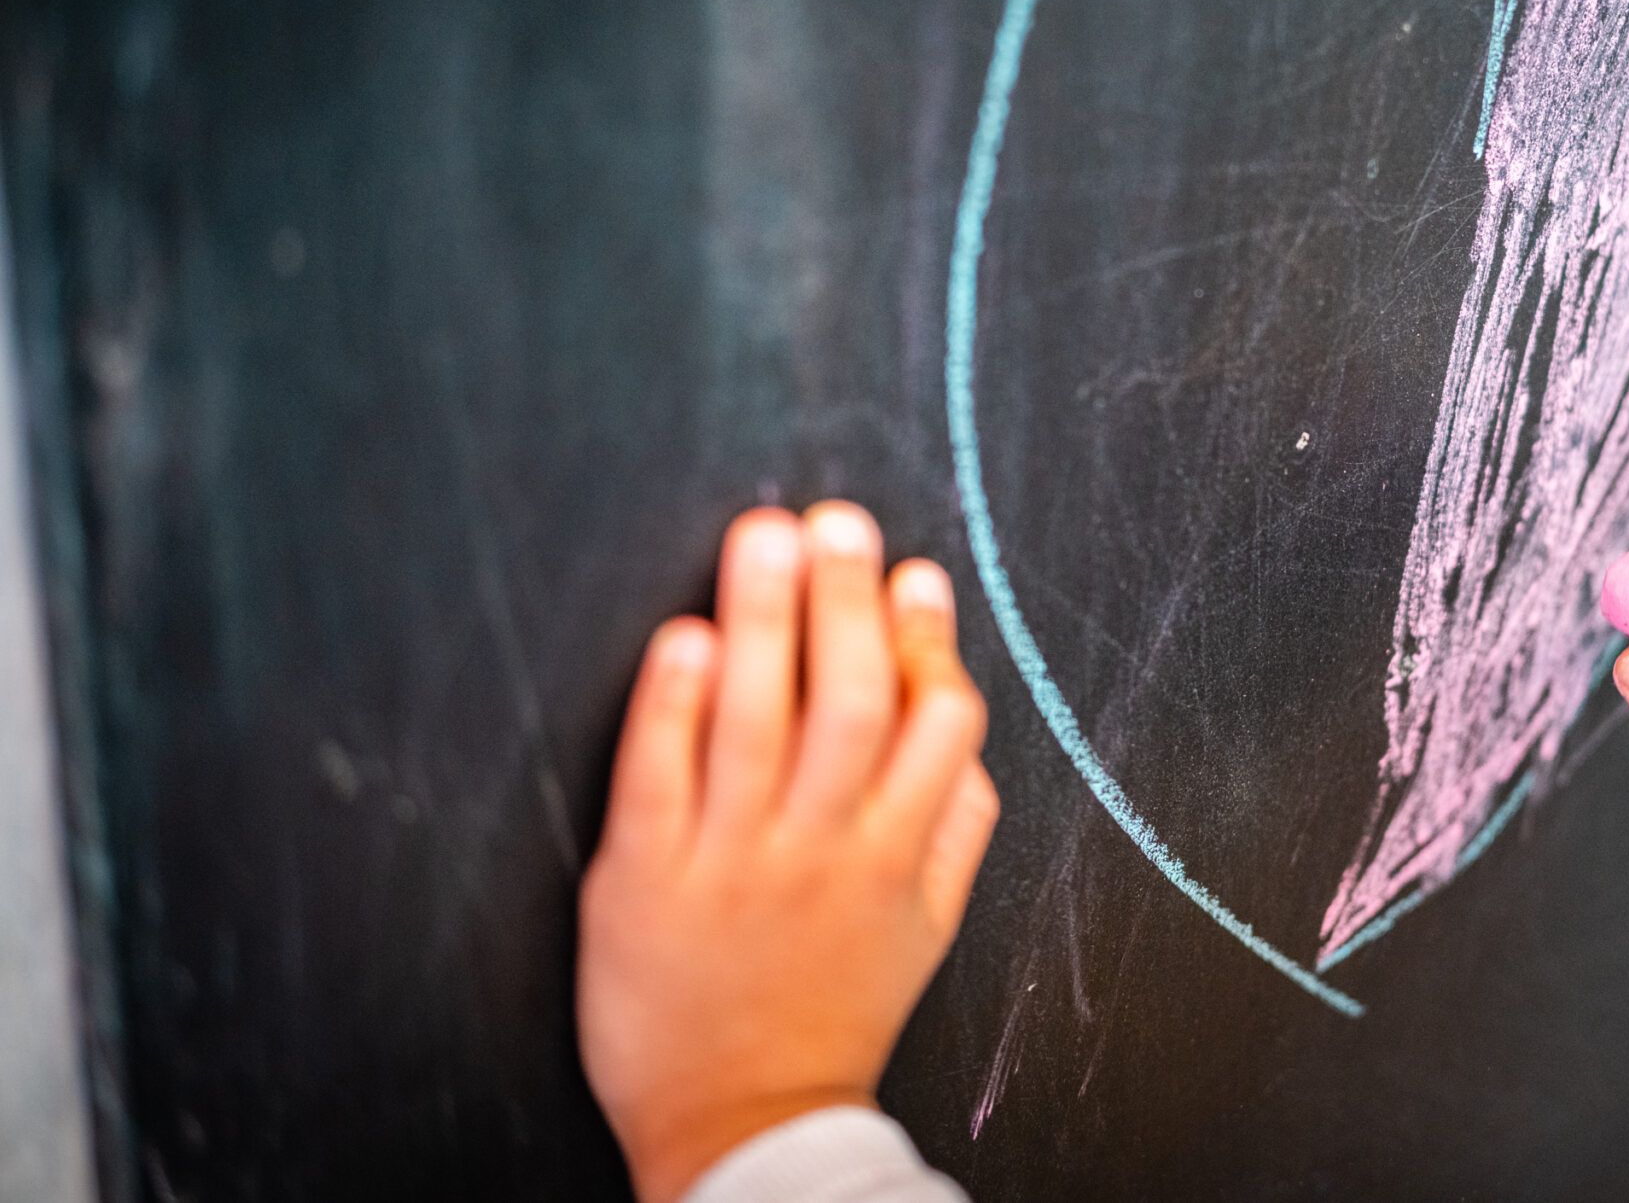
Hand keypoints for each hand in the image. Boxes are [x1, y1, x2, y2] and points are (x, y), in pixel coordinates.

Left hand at [578, 504, 998, 1202]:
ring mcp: (731, 861)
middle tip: (837, 523)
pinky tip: (684, 638)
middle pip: (850, 703)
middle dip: (847, 603)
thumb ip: (955, 825)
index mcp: (896, 856)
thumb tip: (964, 727)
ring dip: (764, 619)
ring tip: (764, 537)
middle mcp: (822, 849)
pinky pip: (661, 776)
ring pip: (757, 720)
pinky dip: (672, 702)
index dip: (929, 642)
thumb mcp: (926, 927)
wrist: (742, 1125)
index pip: (936, 725)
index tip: (913, 575)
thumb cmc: (834, 1010)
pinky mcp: (644, 878)